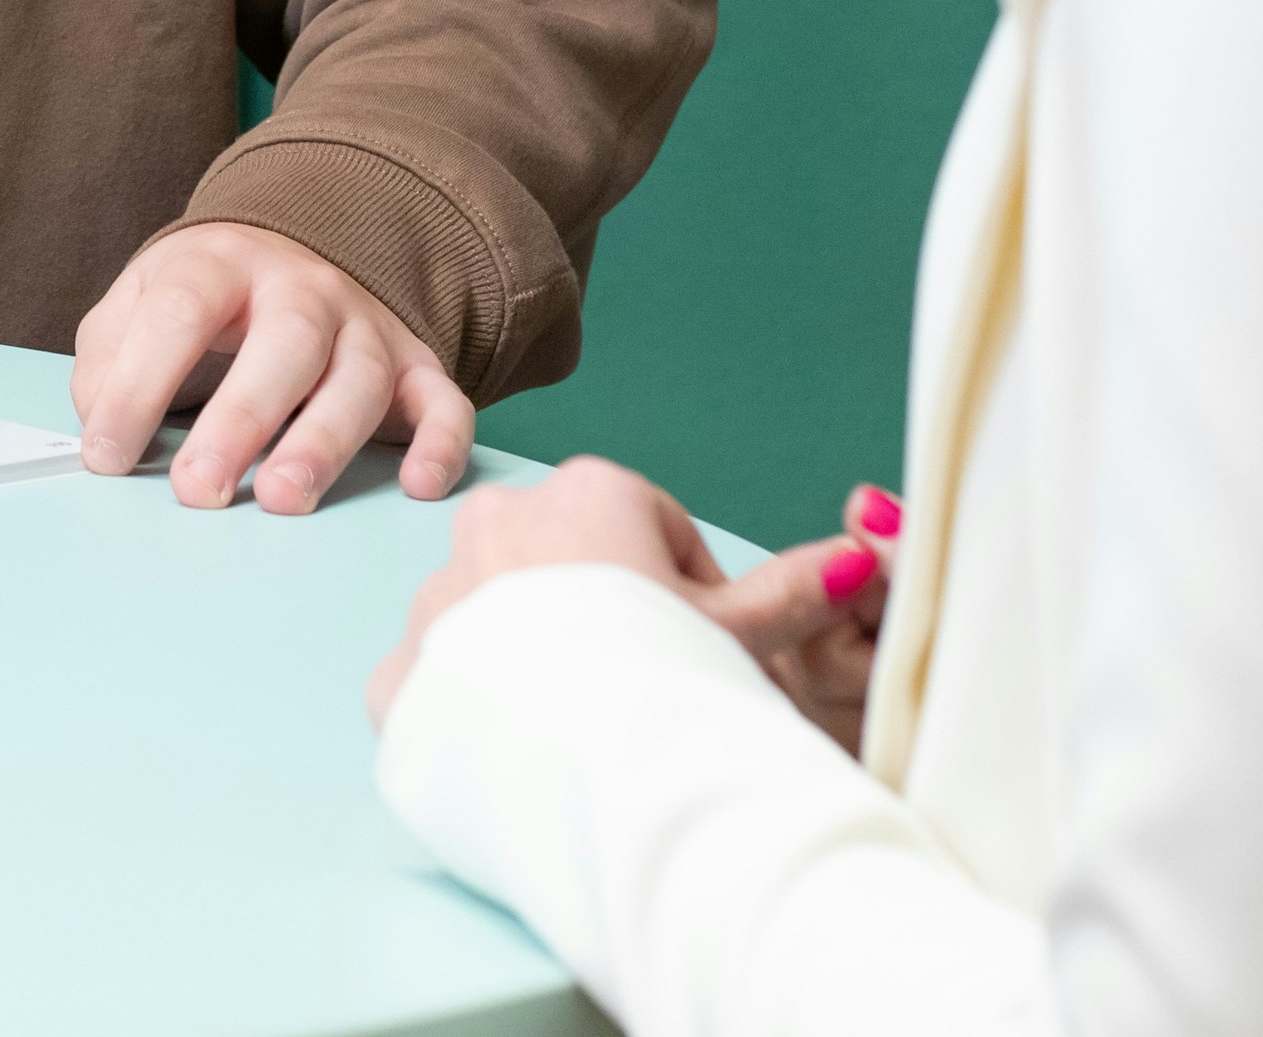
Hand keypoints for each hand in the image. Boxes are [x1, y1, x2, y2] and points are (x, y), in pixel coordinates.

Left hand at [71, 220, 472, 511]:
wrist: (285, 258)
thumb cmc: (202, 304)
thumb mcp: (136, 306)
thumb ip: (108, 360)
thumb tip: (107, 431)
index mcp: (219, 263)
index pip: (180, 312)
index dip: (139, 385)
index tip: (109, 456)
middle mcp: (301, 287)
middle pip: (284, 342)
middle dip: (241, 419)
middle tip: (199, 490)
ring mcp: (364, 325)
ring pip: (361, 377)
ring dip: (324, 441)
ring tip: (283, 498)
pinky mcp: (415, 366)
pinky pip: (443, 401)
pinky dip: (441, 445)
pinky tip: (417, 486)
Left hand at [365, 459, 897, 748]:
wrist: (579, 771)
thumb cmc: (665, 685)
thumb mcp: (742, 634)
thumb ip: (796, 588)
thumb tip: (861, 553)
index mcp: (588, 491)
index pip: (653, 528)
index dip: (686, 592)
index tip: (696, 644)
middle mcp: (499, 518)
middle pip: (572, 564)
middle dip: (606, 616)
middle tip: (644, 686)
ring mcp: (439, 589)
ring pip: (504, 616)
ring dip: (539, 657)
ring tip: (585, 722)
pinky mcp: (401, 663)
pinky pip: (447, 678)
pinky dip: (479, 709)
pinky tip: (521, 748)